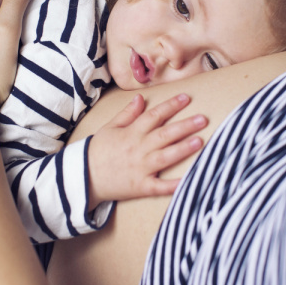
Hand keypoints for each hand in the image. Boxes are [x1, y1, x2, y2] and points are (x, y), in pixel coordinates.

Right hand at [87, 94, 206, 208]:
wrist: (82, 177)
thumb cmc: (98, 151)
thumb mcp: (110, 127)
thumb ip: (127, 113)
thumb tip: (141, 98)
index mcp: (131, 133)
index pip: (154, 116)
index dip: (170, 106)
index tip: (186, 98)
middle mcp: (138, 149)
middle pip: (164, 134)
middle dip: (184, 126)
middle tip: (203, 119)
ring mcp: (140, 168)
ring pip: (165, 157)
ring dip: (182, 149)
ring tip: (199, 141)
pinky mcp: (141, 187)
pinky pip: (160, 186)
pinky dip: (173, 185)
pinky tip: (188, 181)